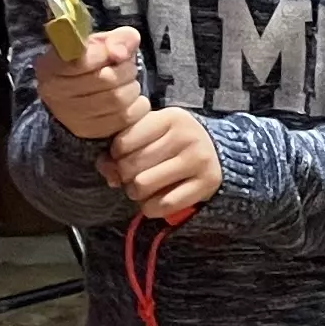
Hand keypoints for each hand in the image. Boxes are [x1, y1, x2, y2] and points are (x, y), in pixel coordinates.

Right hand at [38, 23, 147, 140]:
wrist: (82, 95)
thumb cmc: (91, 65)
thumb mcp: (102, 43)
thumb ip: (116, 39)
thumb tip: (122, 51)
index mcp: (51, 66)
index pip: (81, 60)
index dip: (105, 54)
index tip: (116, 53)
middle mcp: (55, 93)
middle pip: (107, 79)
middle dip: (125, 69)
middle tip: (125, 67)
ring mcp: (70, 116)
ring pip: (119, 99)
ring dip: (131, 88)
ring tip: (125, 83)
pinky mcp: (89, 131)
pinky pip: (127, 117)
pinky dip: (137, 106)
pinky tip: (129, 100)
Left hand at [104, 106, 220, 221]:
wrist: (214, 153)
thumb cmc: (170, 142)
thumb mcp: (149, 133)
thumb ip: (121, 147)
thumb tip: (109, 175)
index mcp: (170, 118)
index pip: (122, 142)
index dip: (115, 155)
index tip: (124, 156)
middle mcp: (187, 136)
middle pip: (131, 165)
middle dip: (124, 175)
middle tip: (132, 175)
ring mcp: (199, 160)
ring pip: (143, 185)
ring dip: (135, 192)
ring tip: (143, 187)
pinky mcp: (207, 183)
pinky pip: (163, 204)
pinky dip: (151, 207)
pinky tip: (154, 200)